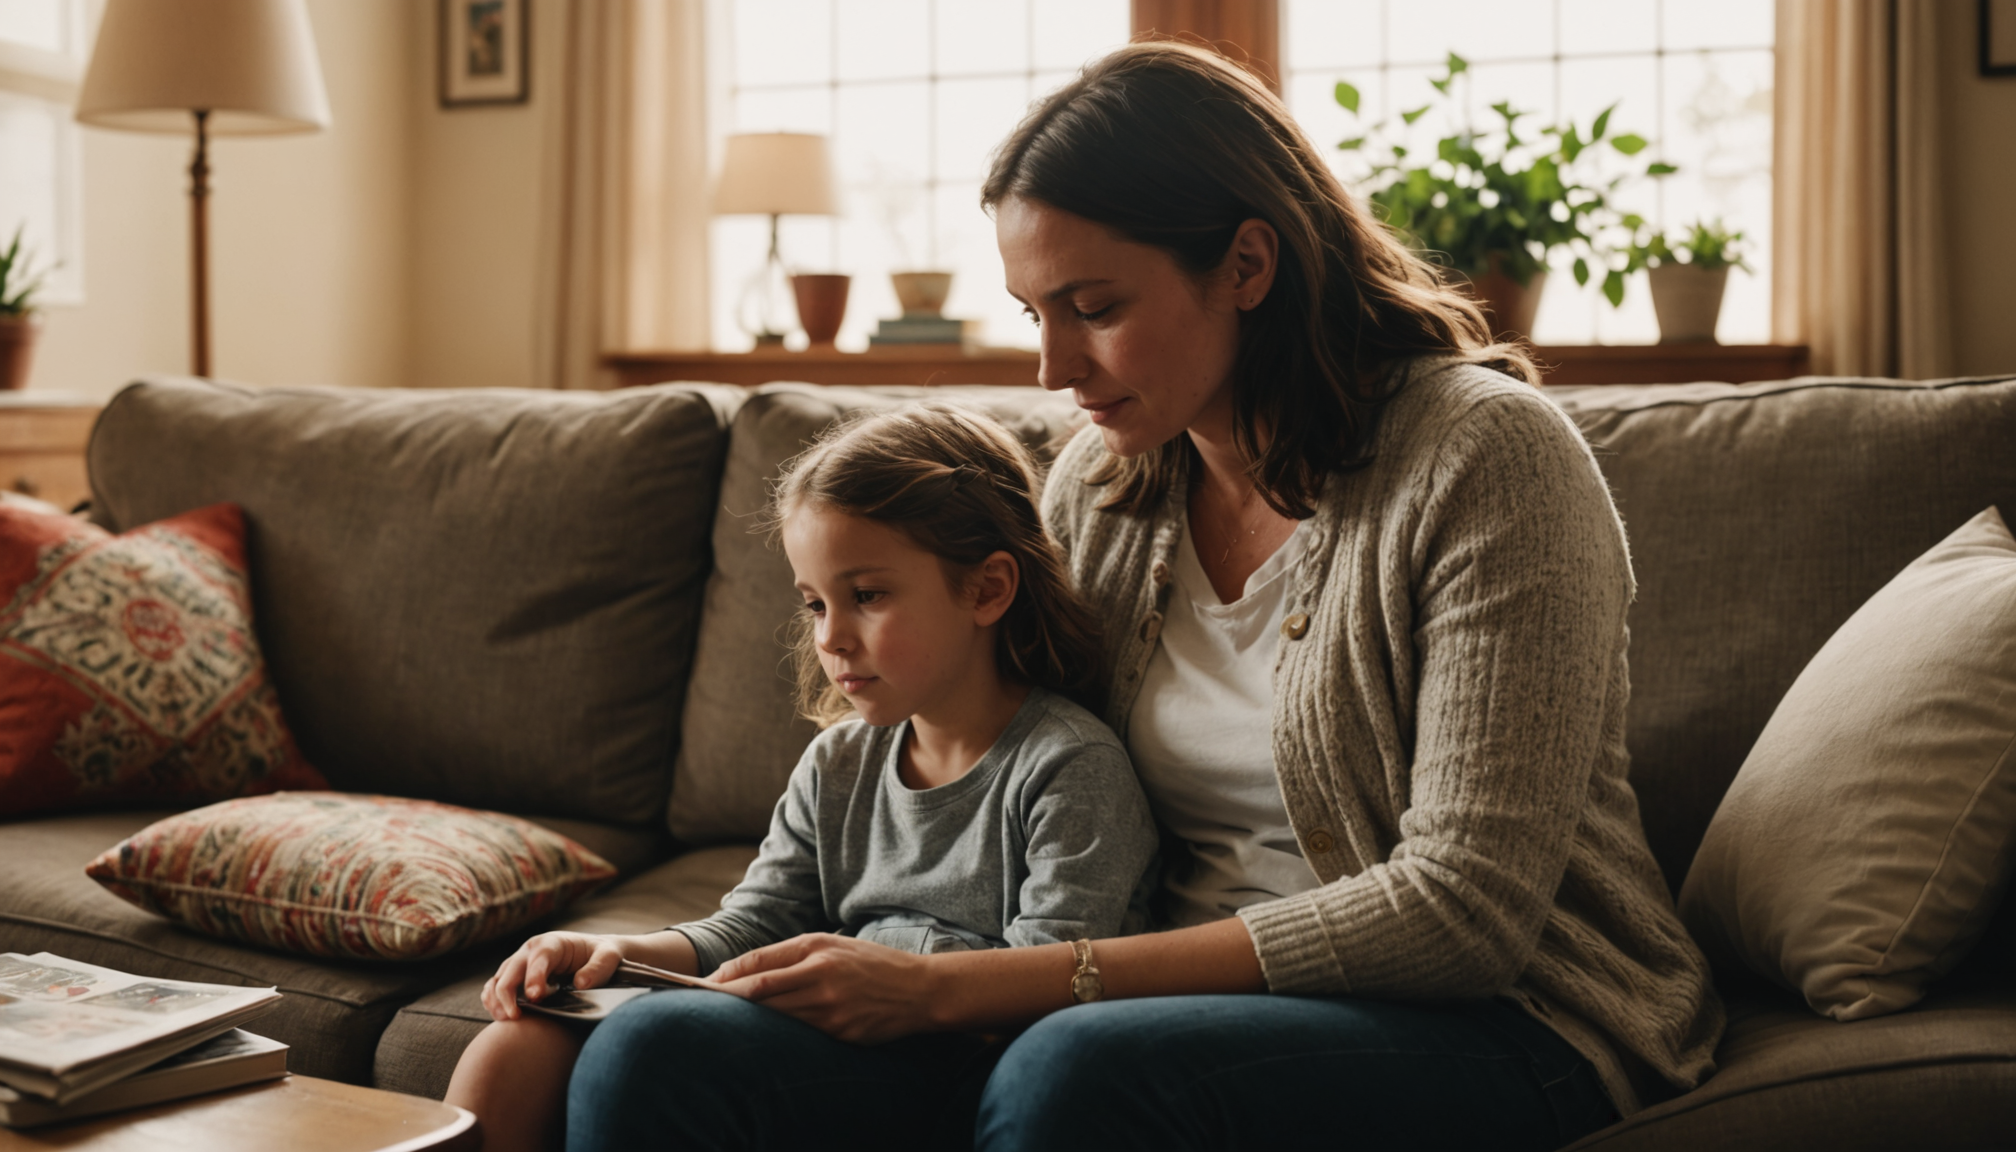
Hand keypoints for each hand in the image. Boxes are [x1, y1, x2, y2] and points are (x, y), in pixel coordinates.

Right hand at [480, 931, 624, 1022]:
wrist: (594, 953)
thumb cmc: (601, 954)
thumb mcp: (609, 956)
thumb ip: (598, 968)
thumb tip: (581, 983)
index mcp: (552, 943)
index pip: (539, 958)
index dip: (534, 977)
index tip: (535, 998)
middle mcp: (530, 950)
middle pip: (510, 971)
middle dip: (509, 994)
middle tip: (516, 1017)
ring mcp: (520, 963)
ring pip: (499, 979)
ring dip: (497, 1000)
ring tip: (506, 1019)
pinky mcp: (515, 976)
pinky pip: (494, 987)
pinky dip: (492, 1000)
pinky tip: (500, 1015)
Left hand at [711, 933, 934, 1043]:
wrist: (918, 990)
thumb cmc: (870, 964)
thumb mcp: (834, 945)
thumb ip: (793, 955)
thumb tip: (747, 970)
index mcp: (817, 948)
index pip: (759, 962)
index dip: (728, 974)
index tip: (706, 983)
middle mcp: (820, 975)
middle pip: (760, 991)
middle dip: (727, 998)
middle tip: (701, 1004)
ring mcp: (830, 1007)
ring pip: (775, 1016)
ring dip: (747, 1019)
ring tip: (723, 1021)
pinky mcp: (839, 1032)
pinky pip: (798, 1034)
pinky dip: (776, 1033)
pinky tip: (763, 1035)